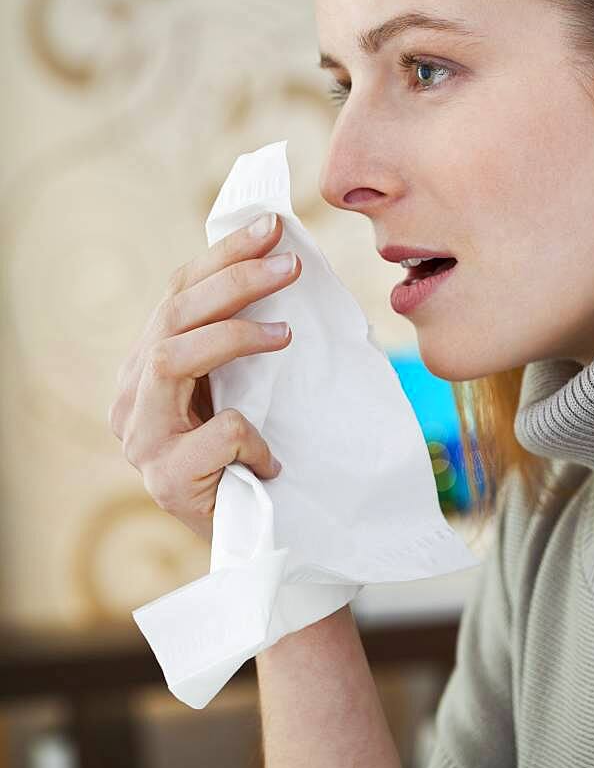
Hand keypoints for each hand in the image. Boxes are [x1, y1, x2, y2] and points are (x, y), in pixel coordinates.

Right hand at [108, 212, 300, 541]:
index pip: (177, 294)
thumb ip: (232, 342)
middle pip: (172, 315)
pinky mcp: (165, 479)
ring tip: (286, 334)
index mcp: (144, 368)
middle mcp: (130, 398)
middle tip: (290, 265)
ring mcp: (142, 439)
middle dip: (234, 280)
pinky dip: (253, 435)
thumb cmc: (245, 455)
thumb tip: (278, 265)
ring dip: (235, 334)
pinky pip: (217, 433)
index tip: (272, 226)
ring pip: (173, 357)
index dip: (223, 257)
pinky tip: (273, 455)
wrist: (246, 541)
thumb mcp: (235, 388)